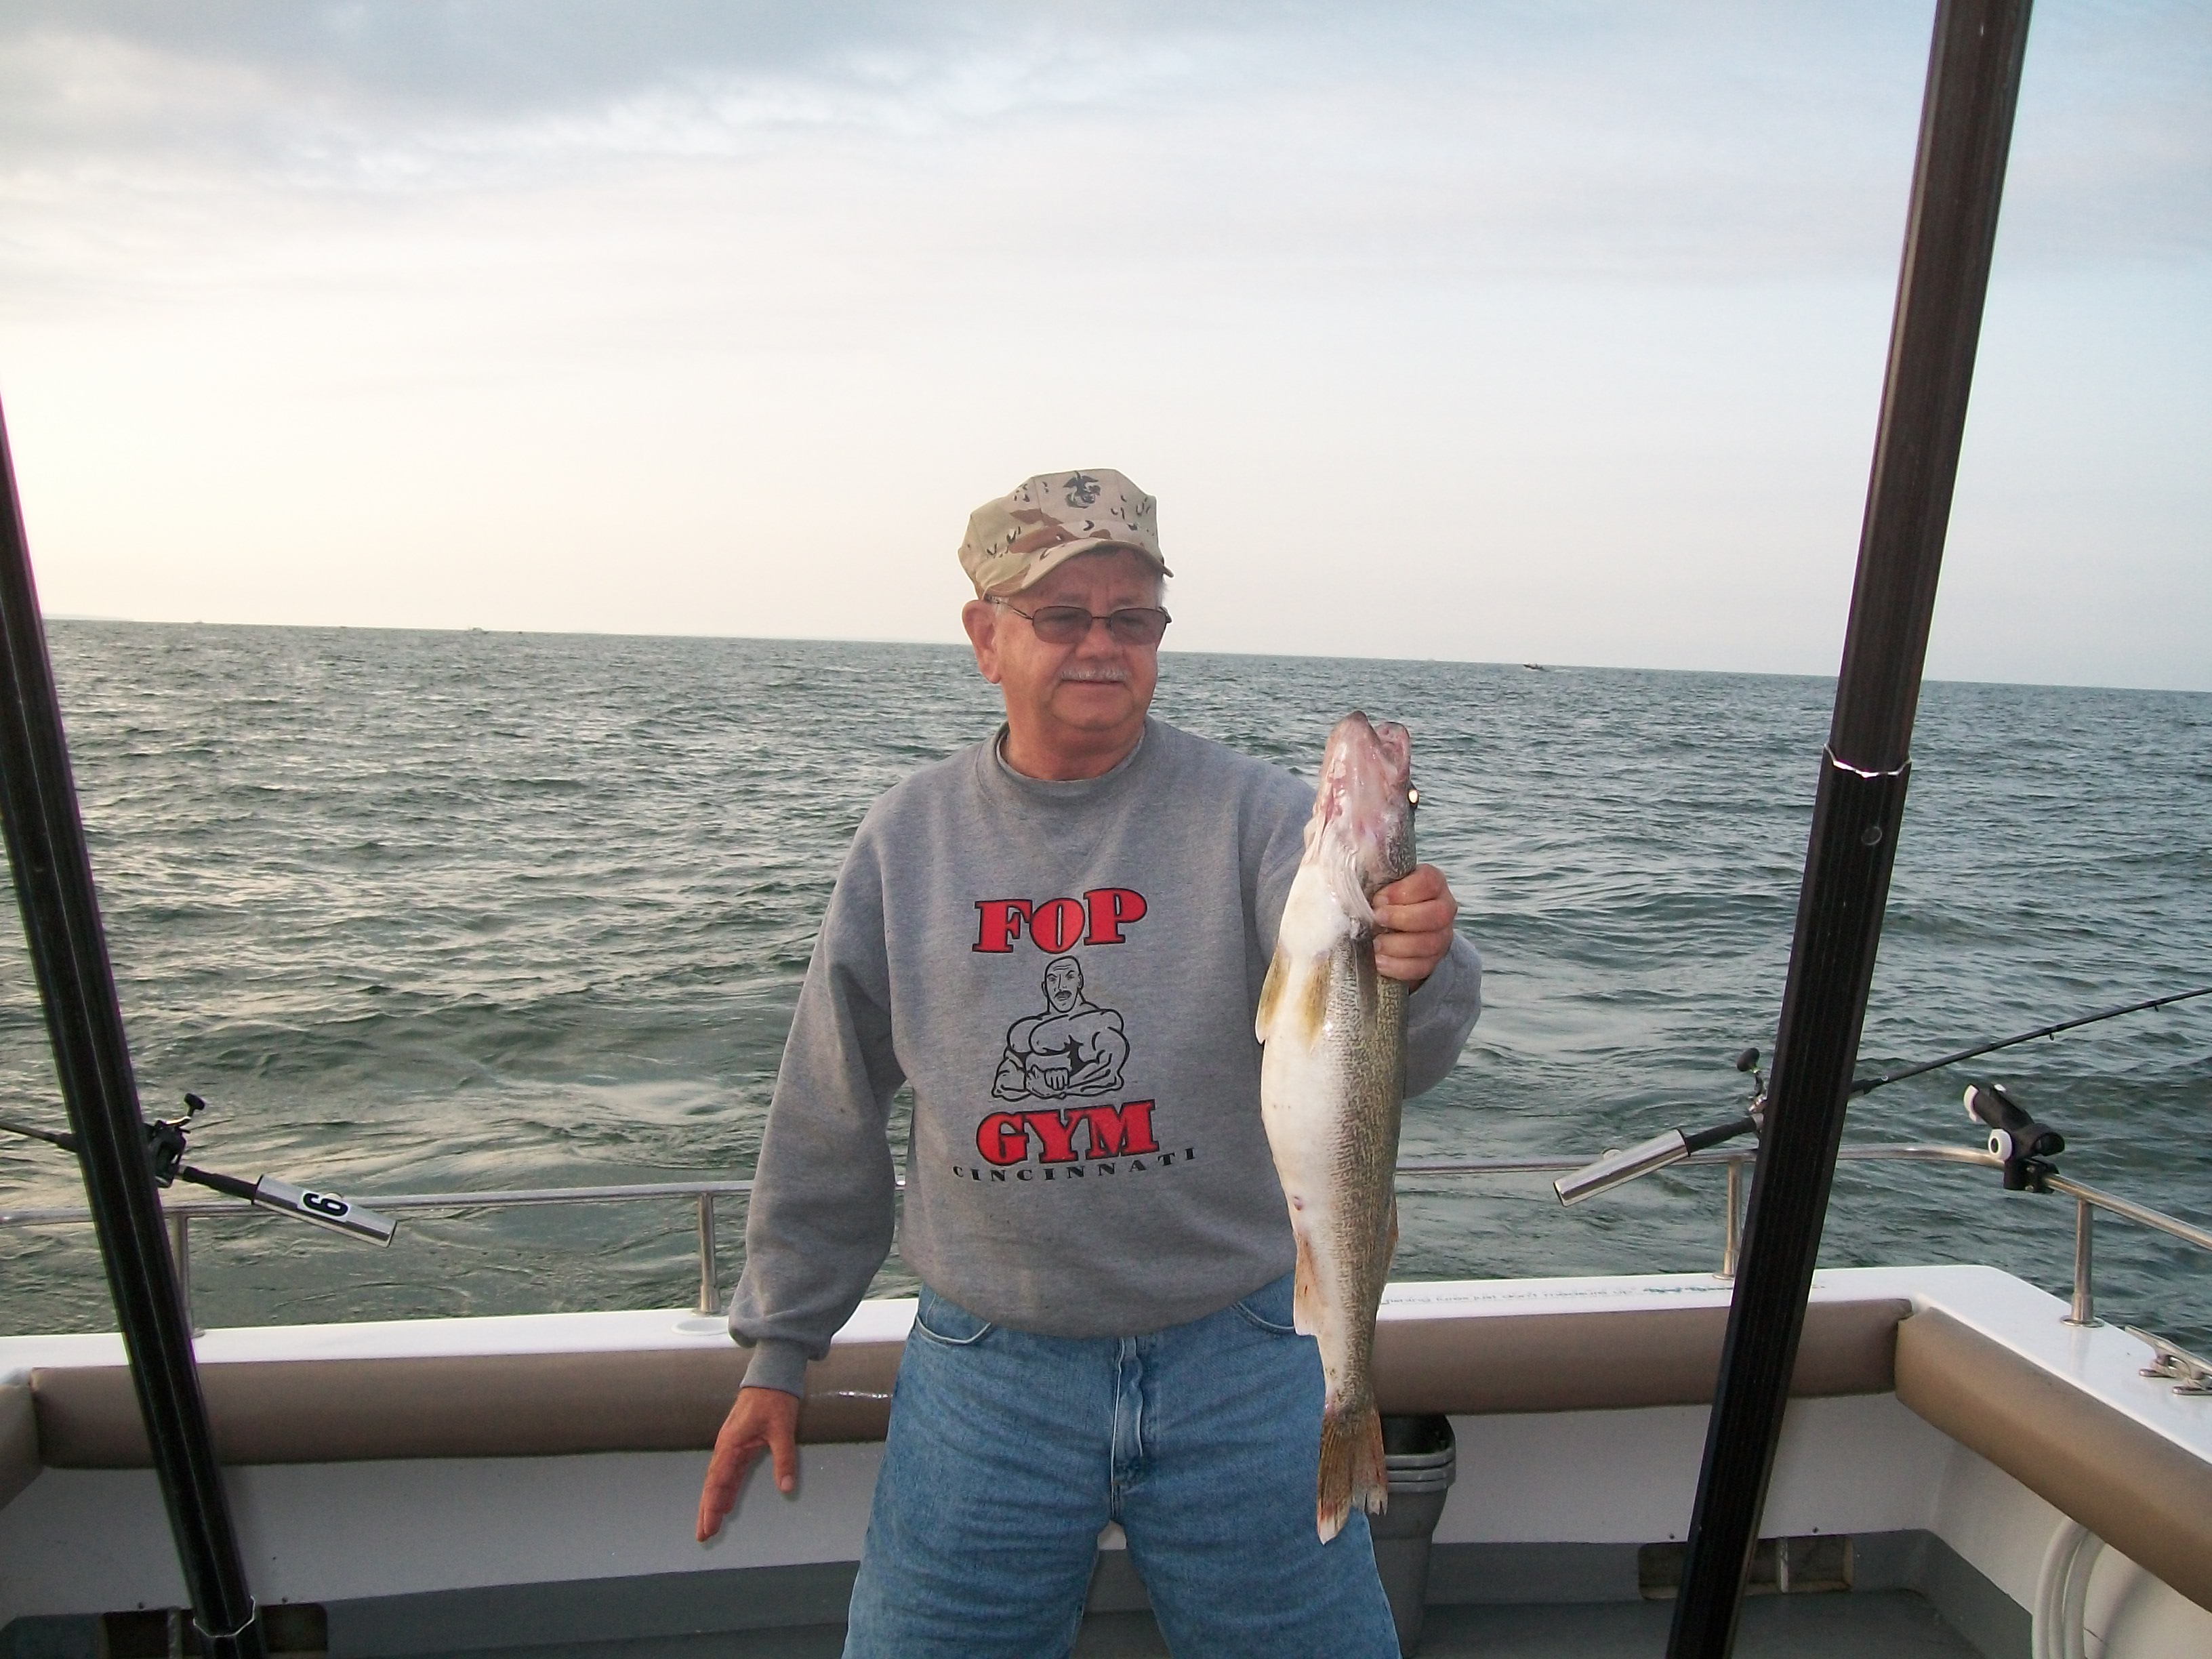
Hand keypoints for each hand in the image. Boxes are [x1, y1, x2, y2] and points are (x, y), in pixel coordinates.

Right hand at [696, 1385, 798, 1541]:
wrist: (771, 1375)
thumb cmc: (775, 1399)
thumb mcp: (782, 1429)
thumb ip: (784, 1459)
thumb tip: (787, 1488)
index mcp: (732, 1444)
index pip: (718, 1481)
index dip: (712, 1506)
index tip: (708, 1526)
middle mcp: (726, 1447)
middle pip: (712, 1484)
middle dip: (707, 1510)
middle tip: (703, 1535)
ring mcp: (730, 1445)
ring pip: (718, 1479)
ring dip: (713, 1501)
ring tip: (709, 1525)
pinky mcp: (738, 1443)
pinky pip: (728, 1471)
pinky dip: (725, 1488)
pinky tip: (726, 1502)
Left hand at [1372, 864, 1458, 985]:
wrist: (1391, 930)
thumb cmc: (1381, 899)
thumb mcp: (1377, 880)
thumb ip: (1368, 864)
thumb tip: (1352, 835)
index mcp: (1433, 882)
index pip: (1429, 881)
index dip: (1404, 891)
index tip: (1378, 899)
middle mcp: (1444, 908)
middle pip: (1436, 915)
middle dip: (1403, 918)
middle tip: (1376, 919)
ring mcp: (1442, 936)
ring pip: (1430, 943)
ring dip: (1398, 945)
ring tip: (1375, 944)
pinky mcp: (1433, 960)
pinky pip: (1422, 967)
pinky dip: (1399, 966)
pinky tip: (1379, 961)